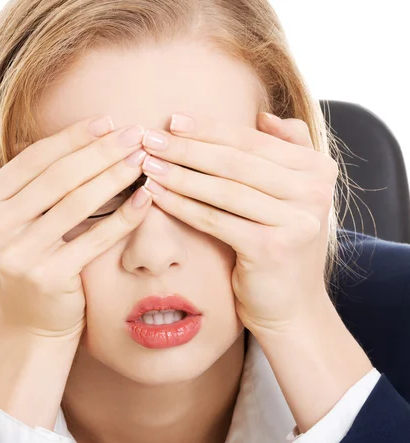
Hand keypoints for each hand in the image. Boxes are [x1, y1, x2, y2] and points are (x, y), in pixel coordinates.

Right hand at [0, 116, 151, 339]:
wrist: (27, 325)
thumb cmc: (19, 264)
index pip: (32, 160)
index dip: (72, 137)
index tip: (107, 121)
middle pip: (57, 177)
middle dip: (101, 150)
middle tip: (135, 132)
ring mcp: (18, 255)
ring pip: (77, 202)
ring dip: (116, 175)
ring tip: (143, 158)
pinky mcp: (49, 277)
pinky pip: (95, 238)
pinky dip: (124, 216)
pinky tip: (145, 197)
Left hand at [139, 111, 338, 333]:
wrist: (291, 305)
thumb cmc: (279, 243)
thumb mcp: (292, 194)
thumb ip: (288, 150)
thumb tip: (263, 115)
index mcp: (318, 169)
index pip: (253, 141)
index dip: (210, 129)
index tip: (173, 120)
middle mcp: (313, 191)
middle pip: (236, 162)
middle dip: (188, 148)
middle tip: (150, 138)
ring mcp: (295, 221)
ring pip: (223, 190)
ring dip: (179, 175)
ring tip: (147, 164)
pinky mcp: (271, 249)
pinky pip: (215, 220)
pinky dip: (182, 205)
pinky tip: (155, 195)